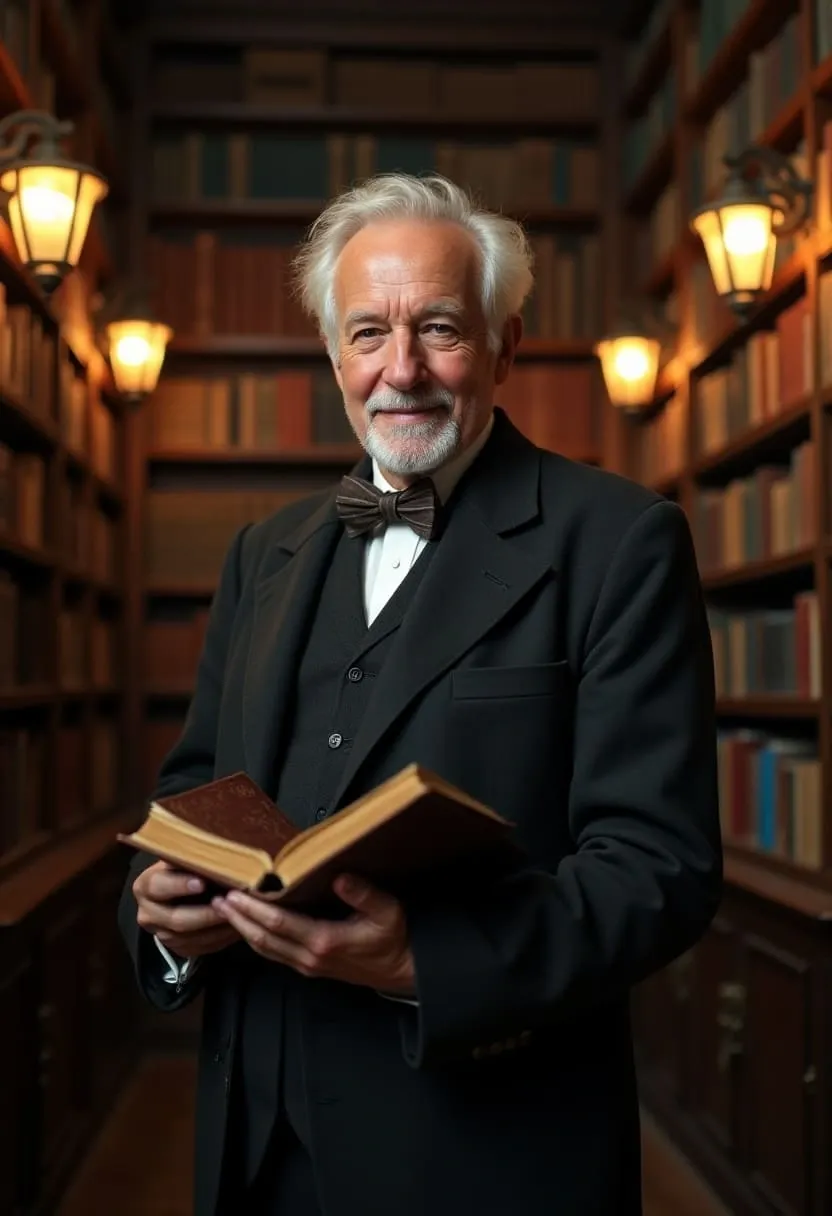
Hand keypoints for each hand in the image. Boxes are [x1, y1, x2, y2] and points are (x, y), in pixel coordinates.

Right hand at [133, 861, 239, 958]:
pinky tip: (236, 926)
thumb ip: (191, 859)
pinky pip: (201, 948)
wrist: (177, 894)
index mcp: (145, 886)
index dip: (180, 885)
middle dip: (207, 913)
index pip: (158, 886)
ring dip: (218, 928)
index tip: (202, 883)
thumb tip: (215, 854)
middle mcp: (148, 914)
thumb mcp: (182, 860)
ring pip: (191, 938)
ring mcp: (161, 935)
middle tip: (229, 904)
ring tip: (239, 915)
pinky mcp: (177, 948)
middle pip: (177, 919)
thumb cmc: (184, 870)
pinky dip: (221, 938)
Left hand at [212, 874, 415, 994]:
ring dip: (242, 930)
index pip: (279, 923)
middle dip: (238, 918)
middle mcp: (310, 956)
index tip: (237, 893)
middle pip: (263, 937)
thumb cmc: (394, 939)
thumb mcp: (387, 911)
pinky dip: (256, 940)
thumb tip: (340, 878)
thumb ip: (363, 894)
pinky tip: (248, 928)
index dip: (254, 908)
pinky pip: (275, 954)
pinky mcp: (309, 967)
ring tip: (224, 911)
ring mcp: (307, 965)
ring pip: (265, 949)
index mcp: (325, 941)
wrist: (402, 970)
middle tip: (218, 900)